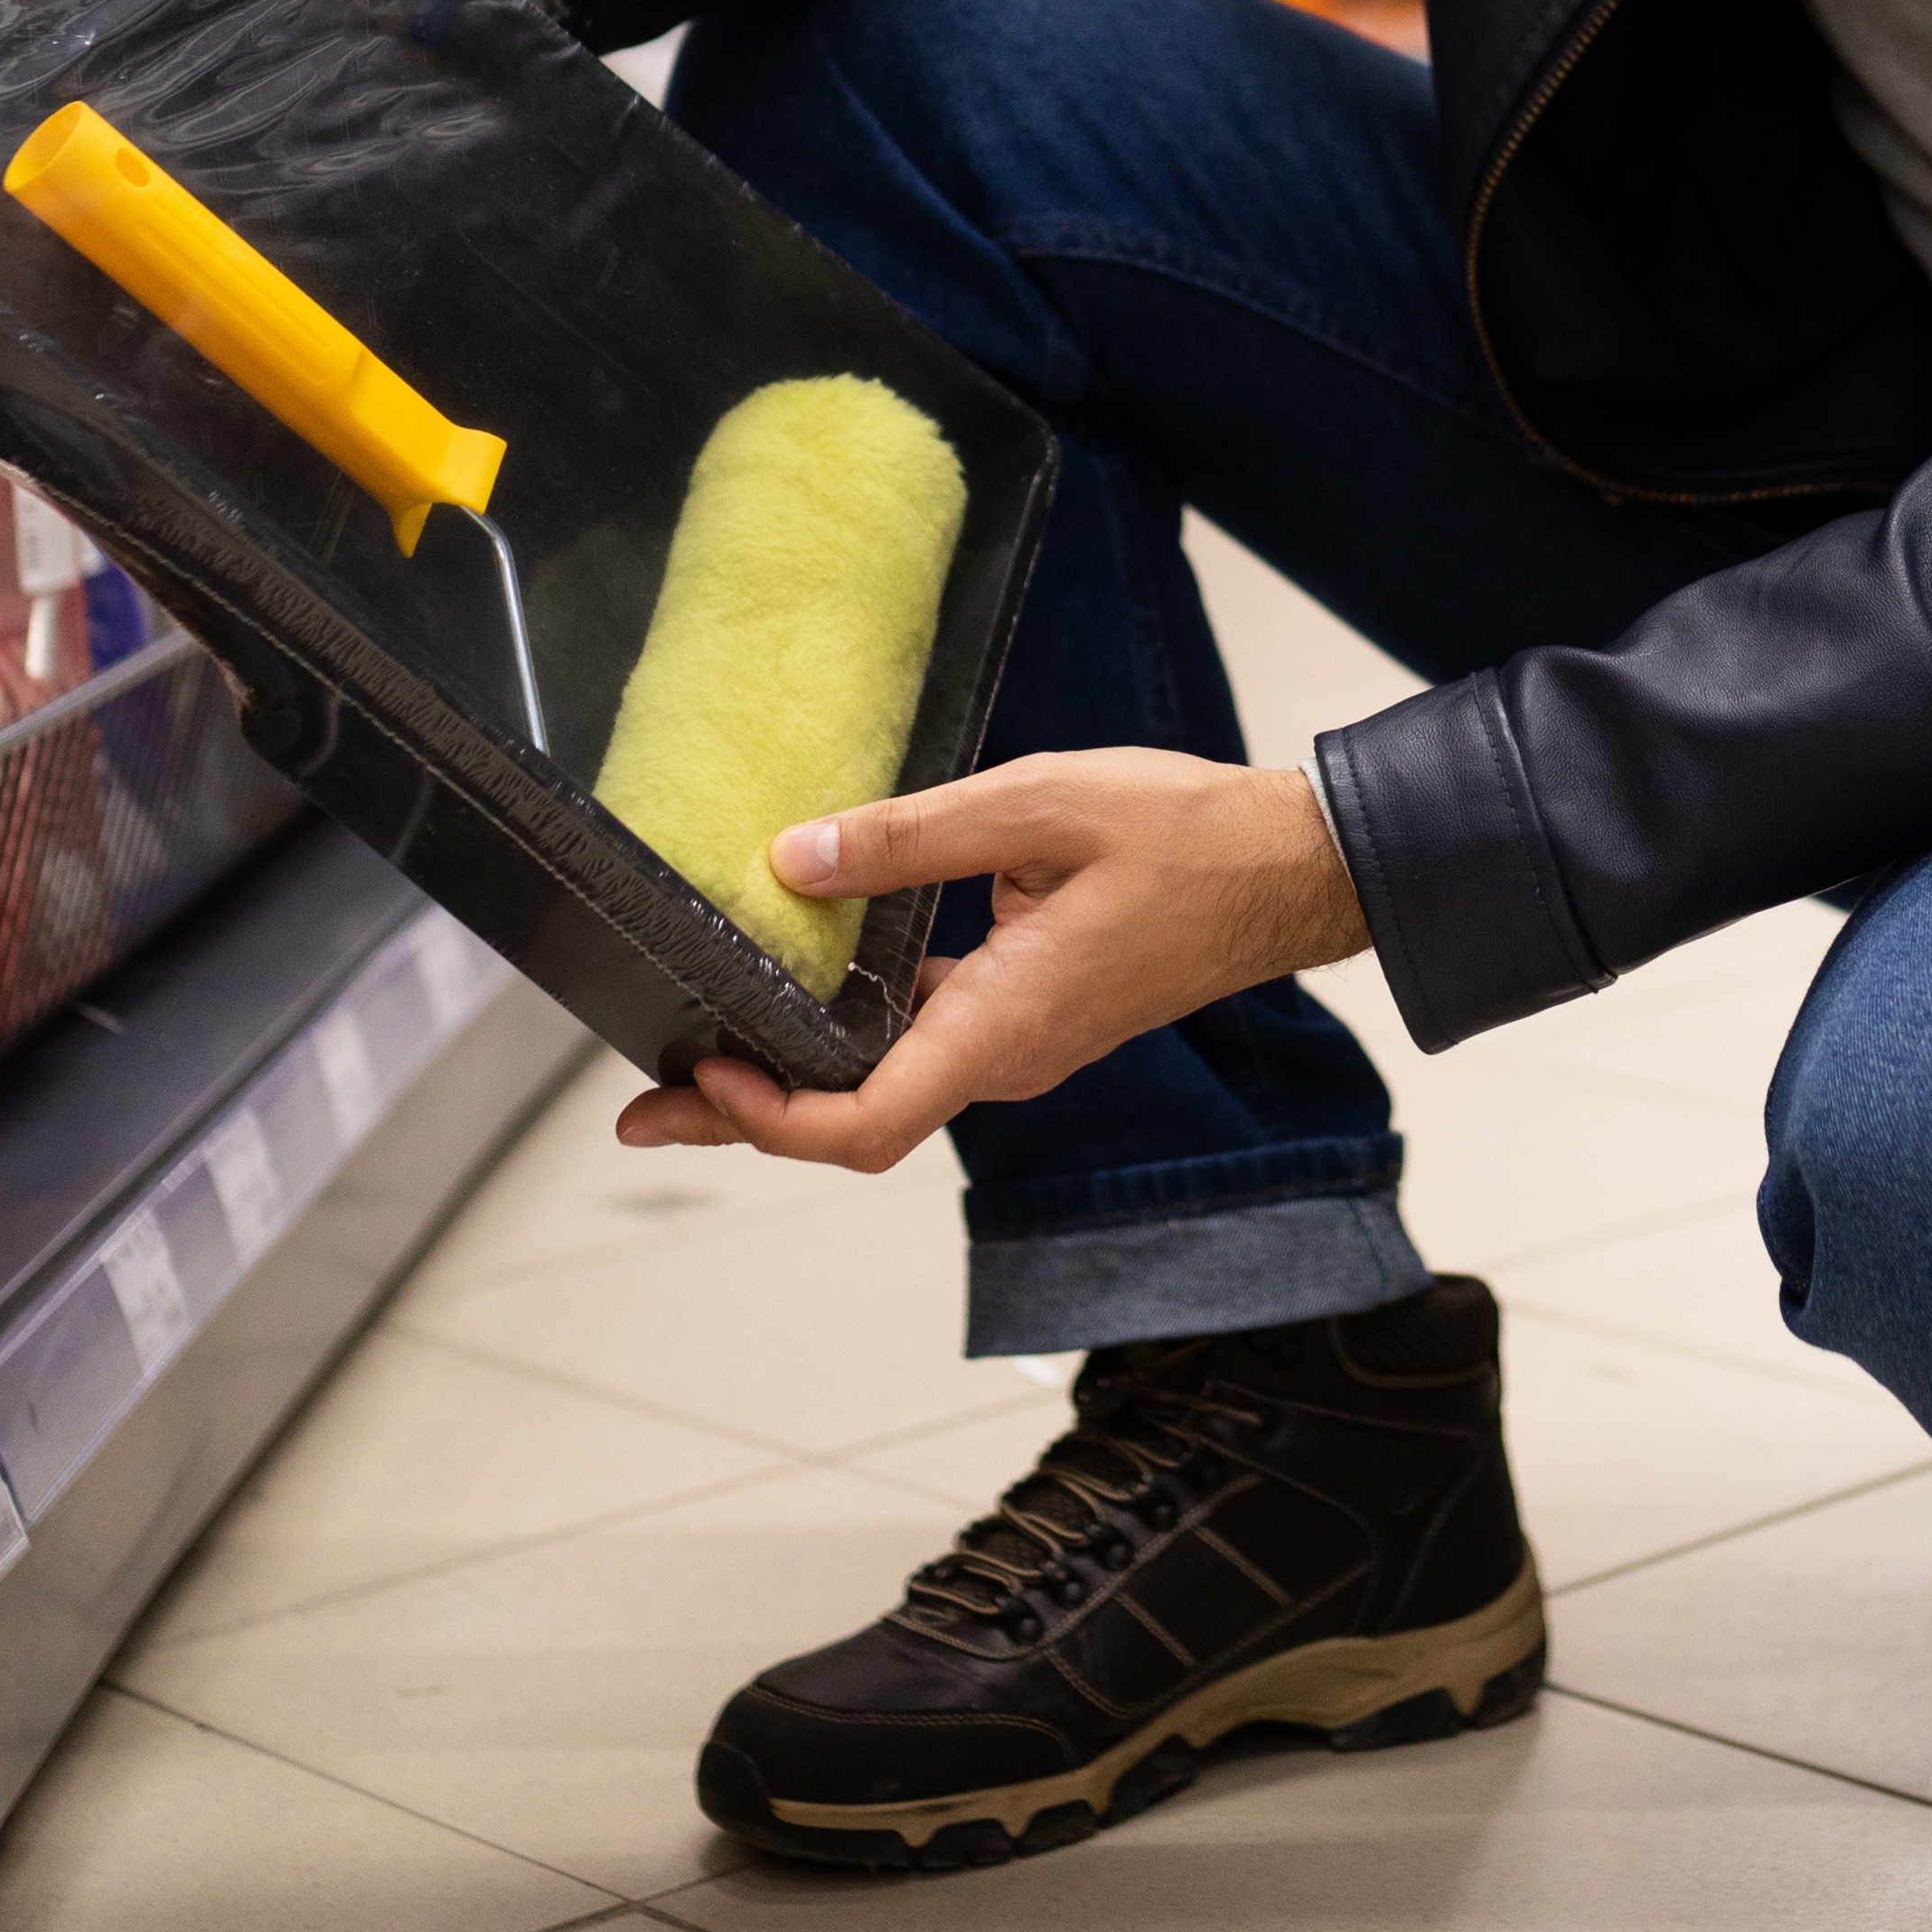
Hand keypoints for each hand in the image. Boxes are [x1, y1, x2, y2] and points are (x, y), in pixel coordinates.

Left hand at [620, 753, 1370, 1173]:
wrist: (1289, 866)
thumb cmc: (1187, 835)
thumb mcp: (1037, 804)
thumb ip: (908, 837)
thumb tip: (791, 861)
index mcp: (1006, 1022)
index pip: (868, 1126)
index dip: (770, 1119)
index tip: (703, 1072)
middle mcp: (1007, 1055)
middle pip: (855, 1121)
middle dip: (745, 1114)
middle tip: (642, 1102)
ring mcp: (1019, 1041)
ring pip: (885, 1084)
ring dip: (794, 1074)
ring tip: (699, 1043)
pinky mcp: (1029, 1012)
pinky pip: (924, 1041)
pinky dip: (853, 1030)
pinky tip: (805, 984)